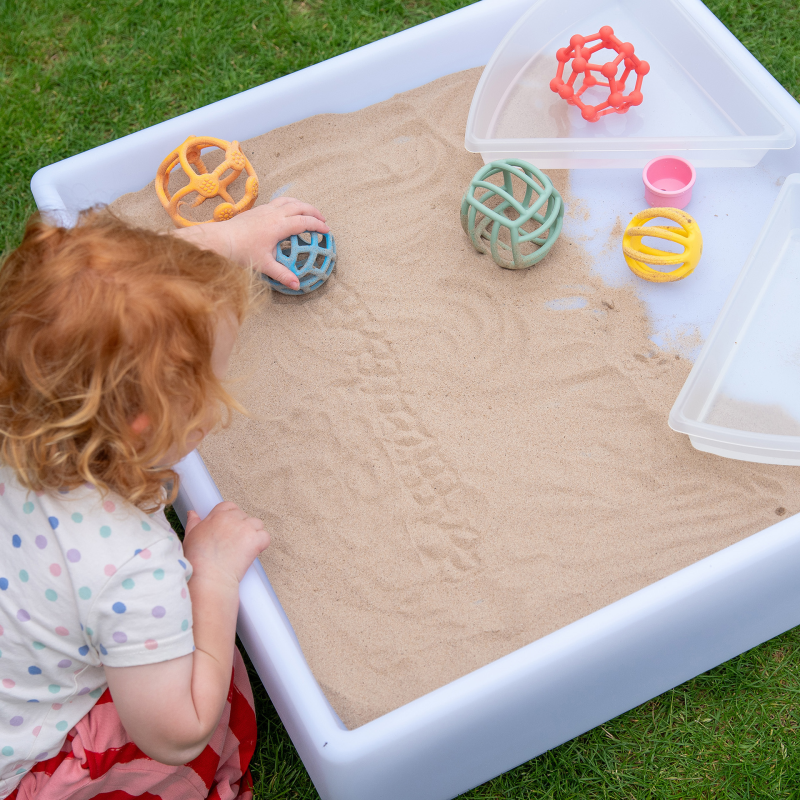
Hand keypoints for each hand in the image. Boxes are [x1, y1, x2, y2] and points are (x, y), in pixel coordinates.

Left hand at [174, 198, 329, 290]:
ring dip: (302, 205)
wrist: (221, 239)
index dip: (318, 225)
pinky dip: (289, 204)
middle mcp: (274, 213)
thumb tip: (297, 286)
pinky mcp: (258, 209)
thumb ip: (282, 274)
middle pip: (300, 207)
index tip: (326, 231)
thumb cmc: (242, 252)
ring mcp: (266, 209)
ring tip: (309, 212)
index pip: (304, 222)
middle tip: (323, 220)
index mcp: (279, 226)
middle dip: (314, 212)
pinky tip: (288, 212)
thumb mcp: (264, 265)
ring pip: (289, 201)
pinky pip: (279, 201)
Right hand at [182, 501, 269, 587]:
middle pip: (245, 516)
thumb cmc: (197, 561)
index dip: (232, 517)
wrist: (209, 577)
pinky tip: (253, 553)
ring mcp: (245, 528)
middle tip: (236, 544)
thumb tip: (193, 513)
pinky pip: (265, 537)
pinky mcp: (255, 539)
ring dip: (254, 534)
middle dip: (243, 528)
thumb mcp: (190, 536)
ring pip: (257, 524)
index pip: (230, 507)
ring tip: (244, 549)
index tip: (231, 529)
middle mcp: (232, 518)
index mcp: (217, 516)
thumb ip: (193, 522)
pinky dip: (262, 545)